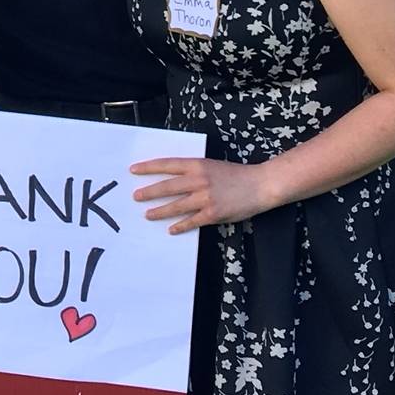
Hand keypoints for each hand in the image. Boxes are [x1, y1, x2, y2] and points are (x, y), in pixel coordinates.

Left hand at [130, 154, 270, 232]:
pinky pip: (191, 221)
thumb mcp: (212, 166)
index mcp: (198, 165)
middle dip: (149, 192)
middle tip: (136, 196)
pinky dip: (180, 226)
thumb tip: (174, 178)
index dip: (149, 167)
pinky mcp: (212, 213)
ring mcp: (205, 197)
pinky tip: (171, 230)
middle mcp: (199, 180)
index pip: (167, 164)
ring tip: (147, 215)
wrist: (260, 185)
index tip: (134, 170)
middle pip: (167, 186)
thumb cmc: (237, 174)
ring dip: (160, 211)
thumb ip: (194, 171)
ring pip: (176, 206)